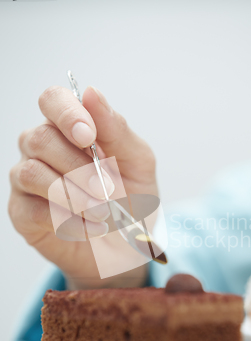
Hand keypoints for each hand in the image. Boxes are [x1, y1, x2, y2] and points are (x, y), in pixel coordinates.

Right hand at [8, 86, 157, 288]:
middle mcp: (42, 149)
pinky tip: (92, 228)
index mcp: (70, 129)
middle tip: (107, 191)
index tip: (89, 136)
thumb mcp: (137, 163)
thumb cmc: (132, 199)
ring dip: (73, 195)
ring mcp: (28, 181)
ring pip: (32, 173)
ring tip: (103, 213)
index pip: (53, 101)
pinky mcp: (23, 213)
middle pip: (40, 138)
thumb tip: (91, 93)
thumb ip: (117, 130)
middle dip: (78, 167)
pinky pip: (33, 210)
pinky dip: (67, 220)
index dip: (67, 113)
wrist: (127, 247)